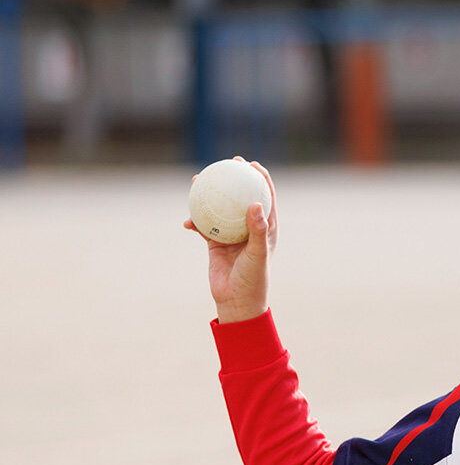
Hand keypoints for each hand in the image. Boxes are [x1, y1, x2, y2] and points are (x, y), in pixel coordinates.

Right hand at [184, 157, 277, 323]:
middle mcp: (250, 228)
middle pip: (242, 197)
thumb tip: (255, 204)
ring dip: (210, 195)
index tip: (250, 164)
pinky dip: (195, 222)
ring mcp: (232, 234)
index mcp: (266, 228)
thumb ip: (258, 230)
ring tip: (198, 181)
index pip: (266, 197)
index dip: (261, 178)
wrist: (236, 301)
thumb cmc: (253, 279)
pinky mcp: (216, 244)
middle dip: (236, 179)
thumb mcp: (257, 254)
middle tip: (227, 163)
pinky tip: (187, 220)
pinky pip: (203, 227)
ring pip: (220, 209)